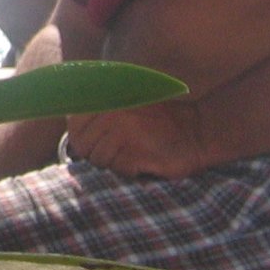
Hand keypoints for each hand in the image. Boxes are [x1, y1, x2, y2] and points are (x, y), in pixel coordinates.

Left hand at [64, 98, 208, 177]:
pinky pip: (118, 170)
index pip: (74, 127)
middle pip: (84, 148)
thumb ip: (98, 113)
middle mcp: (111, 113)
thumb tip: (71, 138)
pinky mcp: (135, 153)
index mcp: (107, 99)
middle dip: (98, 155)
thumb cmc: (161, 122)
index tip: (97, 144)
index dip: (81, 141)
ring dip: (115, 163)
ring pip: (99, 161)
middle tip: (122, 151)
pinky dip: (130, 170)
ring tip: (135, 154)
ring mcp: (123, 133)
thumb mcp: (128, 105)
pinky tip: (145, 160)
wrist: (198, 131)